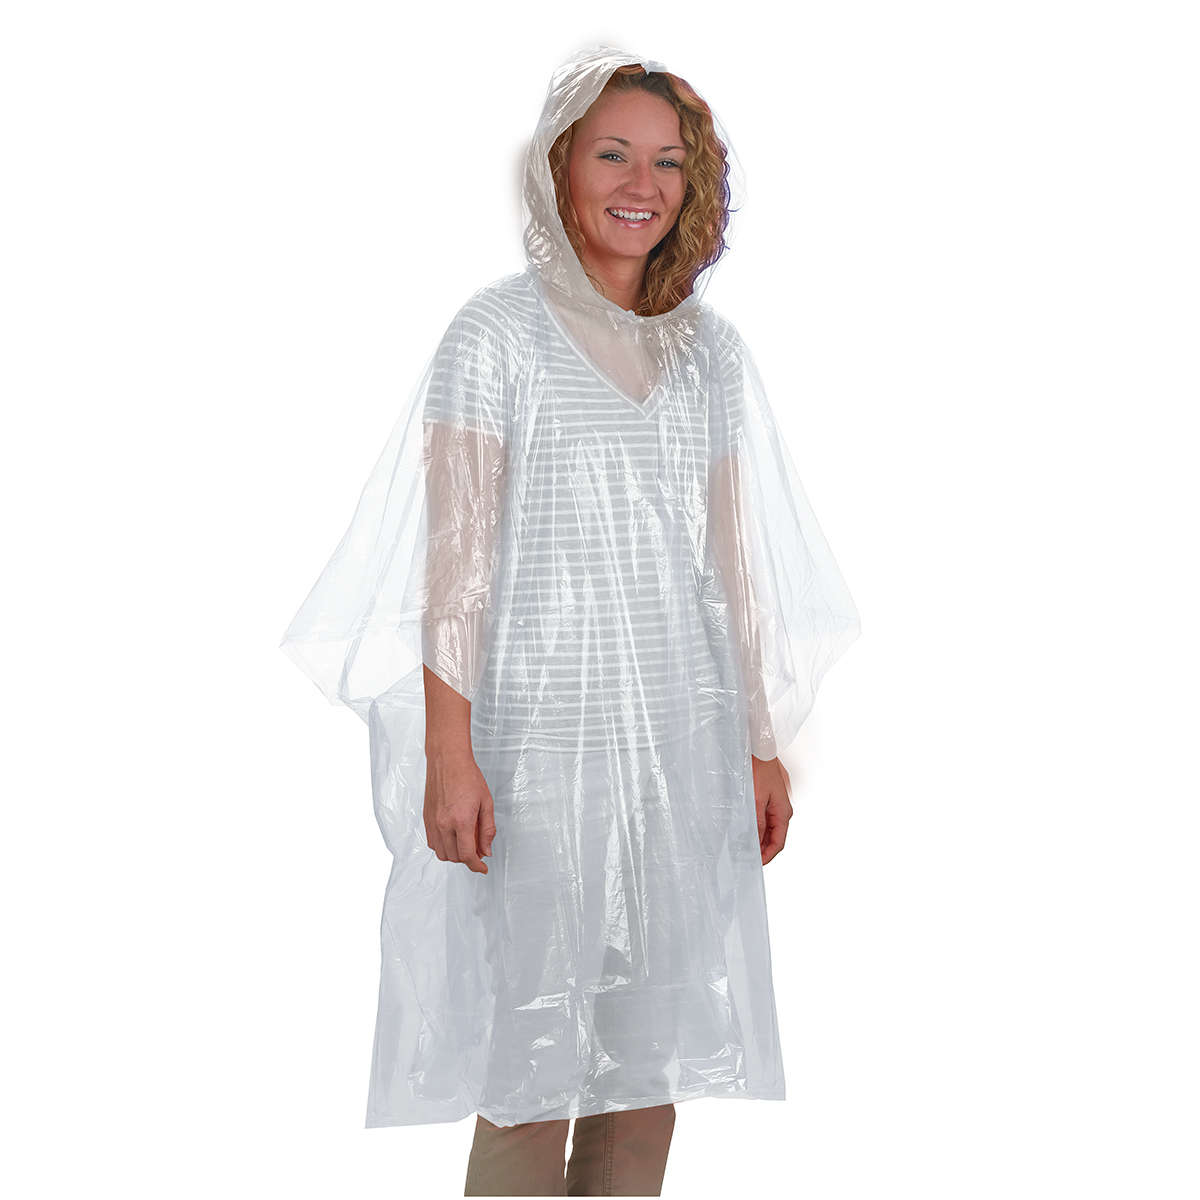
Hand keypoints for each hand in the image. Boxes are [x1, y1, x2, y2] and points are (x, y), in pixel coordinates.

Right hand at [423, 745, 495, 873]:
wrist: (447, 761)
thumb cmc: (468, 777)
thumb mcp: (487, 803)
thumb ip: (487, 830)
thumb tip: (486, 850)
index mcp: (461, 820)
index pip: (467, 855)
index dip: (476, 866)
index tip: (482, 868)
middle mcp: (444, 824)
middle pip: (454, 857)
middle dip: (468, 858)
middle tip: (478, 848)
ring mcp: (432, 822)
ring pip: (442, 853)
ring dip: (454, 854)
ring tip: (465, 841)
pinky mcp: (426, 819)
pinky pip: (432, 843)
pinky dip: (443, 846)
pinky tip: (453, 836)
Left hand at [751, 754, 792, 864]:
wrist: (758, 749)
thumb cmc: (759, 770)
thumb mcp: (756, 799)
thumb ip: (757, 822)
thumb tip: (754, 843)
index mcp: (784, 812)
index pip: (778, 842)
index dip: (767, 856)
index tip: (755, 865)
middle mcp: (782, 810)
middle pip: (774, 837)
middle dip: (761, 849)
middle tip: (745, 858)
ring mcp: (775, 804)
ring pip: (767, 829)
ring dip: (757, 838)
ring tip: (742, 846)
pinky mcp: (767, 798)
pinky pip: (763, 819)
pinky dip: (755, 827)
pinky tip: (743, 829)